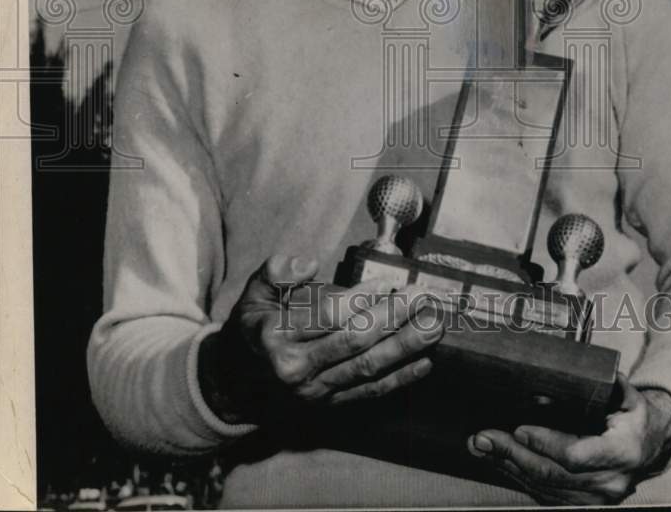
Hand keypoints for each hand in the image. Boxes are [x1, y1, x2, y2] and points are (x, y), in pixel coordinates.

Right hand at [198, 255, 443, 423]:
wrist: (236, 383)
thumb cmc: (253, 327)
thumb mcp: (253, 292)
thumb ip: (277, 272)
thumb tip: (306, 264)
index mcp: (274, 337)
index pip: (326, 316)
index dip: (360, 299)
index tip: (388, 282)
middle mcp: (296, 371)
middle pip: (354, 342)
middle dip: (393, 319)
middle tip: (423, 298)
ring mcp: (315, 393)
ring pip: (367, 368)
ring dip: (406, 347)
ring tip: (434, 325)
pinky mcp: (330, 406)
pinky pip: (370, 393)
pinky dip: (400, 379)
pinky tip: (425, 362)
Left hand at [467, 375, 670, 504]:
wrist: (647, 448)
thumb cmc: (633, 418)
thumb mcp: (629, 396)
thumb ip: (613, 385)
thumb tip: (596, 371)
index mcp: (623, 452)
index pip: (577, 455)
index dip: (546, 444)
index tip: (519, 429)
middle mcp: (610, 482)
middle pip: (552, 474)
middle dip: (512, 455)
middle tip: (482, 438)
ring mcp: (596, 500)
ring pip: (544, 487)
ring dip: (509, 466)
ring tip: (482, 447)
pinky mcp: (584, 506)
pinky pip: (546, 495)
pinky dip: (520, 477)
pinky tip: (500, 461)